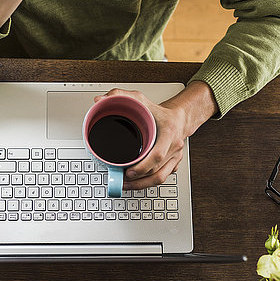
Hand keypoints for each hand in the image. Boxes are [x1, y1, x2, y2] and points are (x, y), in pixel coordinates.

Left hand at [93, 81, 217, 189]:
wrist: (179, 119)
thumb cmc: (160, 112)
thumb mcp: (140, 99)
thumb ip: (119, 95)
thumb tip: (100, 100)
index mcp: (169, 132)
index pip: (158, 155)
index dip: (143, 167)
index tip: (129, 172)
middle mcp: (174, 147)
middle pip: (157, 172)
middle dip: (138, 180)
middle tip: (122, 181)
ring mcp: (175, 157)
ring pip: (160, 178)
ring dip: (142, 185)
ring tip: (126, 185)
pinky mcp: (173, 164)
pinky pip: (162, 177)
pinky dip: (148, 182)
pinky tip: (137, 183)